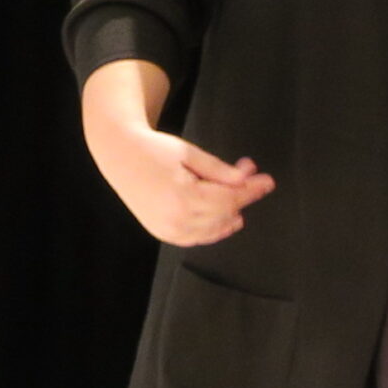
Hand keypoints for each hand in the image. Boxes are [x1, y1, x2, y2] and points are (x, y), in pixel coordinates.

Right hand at [93, 127, 275, 246]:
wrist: (119, 156)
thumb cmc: (152, 150)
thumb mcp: (189, 152)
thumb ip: (219, 170)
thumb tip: (247, 177)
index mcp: (182, 197)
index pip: (230, 198)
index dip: (252, 190)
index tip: (267, 182)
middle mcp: (176, 219)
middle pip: (225, 214)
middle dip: (242, 196)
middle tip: (251, 178)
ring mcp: (169, 230)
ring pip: (215, 229)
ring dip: (231, 214)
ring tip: (237, 195)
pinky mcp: (165, 234)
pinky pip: (199, 237)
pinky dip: (215, 228)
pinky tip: (223, 215)